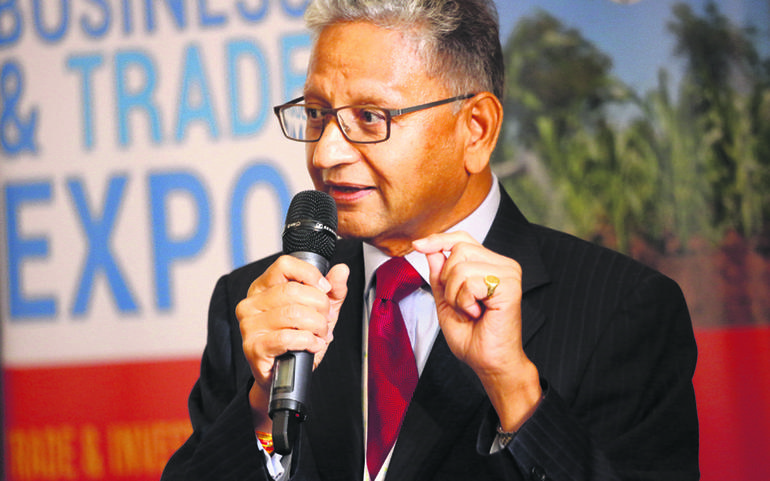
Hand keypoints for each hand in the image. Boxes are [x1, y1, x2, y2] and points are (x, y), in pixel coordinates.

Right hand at [235, 255, 348, 430]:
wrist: (287, 375)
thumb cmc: (299, 339)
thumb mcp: (320, 311)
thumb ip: (333, 290)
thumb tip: (342, 270)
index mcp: (263, 288)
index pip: (284, 265)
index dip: (310, 274)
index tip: (325, 288)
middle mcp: (251, 303)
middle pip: (292, 291)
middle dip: (319, 306)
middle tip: (326, 319)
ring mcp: (249, 326)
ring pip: (292, 314)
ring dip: (316, 326)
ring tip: (321, 334)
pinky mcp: (253, 347)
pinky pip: (287, 338)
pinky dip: (308, 341)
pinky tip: (313, 345)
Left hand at [413, 232, 540, 431]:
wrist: (489, 363)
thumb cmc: (473, 337)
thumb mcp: (446, 300)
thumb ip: (440, 275)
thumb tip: (431, 249)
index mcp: (490, 265)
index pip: (463, 239)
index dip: (439, 240)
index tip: (418, 245)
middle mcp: (503, 265)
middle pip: (459, 249)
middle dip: (447, 280)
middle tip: (461, 304)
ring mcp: (509, 273)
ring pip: (461, 266)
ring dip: (455, 294)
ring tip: (470, 311)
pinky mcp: (510, 285)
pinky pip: (470, 281)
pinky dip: (464, 301)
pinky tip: (478, 313)